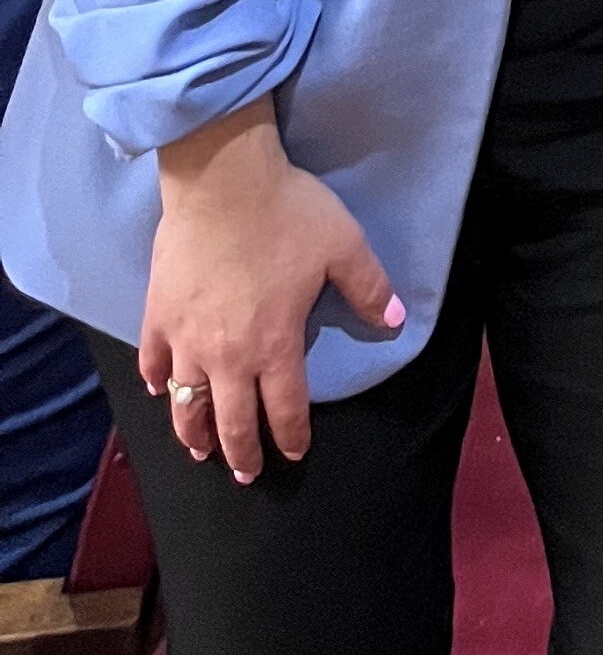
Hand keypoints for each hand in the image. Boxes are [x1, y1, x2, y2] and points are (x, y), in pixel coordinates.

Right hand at [140, 99, 402, 482]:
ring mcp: (186, 339)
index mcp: (275, 345)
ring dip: (193, 432)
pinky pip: (152, 361)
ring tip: (200, 450)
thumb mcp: (344, 247)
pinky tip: (159, 390)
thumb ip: (370, 288)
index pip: (286, 408)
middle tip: (246, 472)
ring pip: (186, 403)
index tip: (293, 453)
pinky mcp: (157, 316)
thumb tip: (397, 321)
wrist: (223, 181)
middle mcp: (228, 355)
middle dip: (242, 452)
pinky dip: (156, 381)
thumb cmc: (287, 213)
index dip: (291, 436)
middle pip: (232, 421)